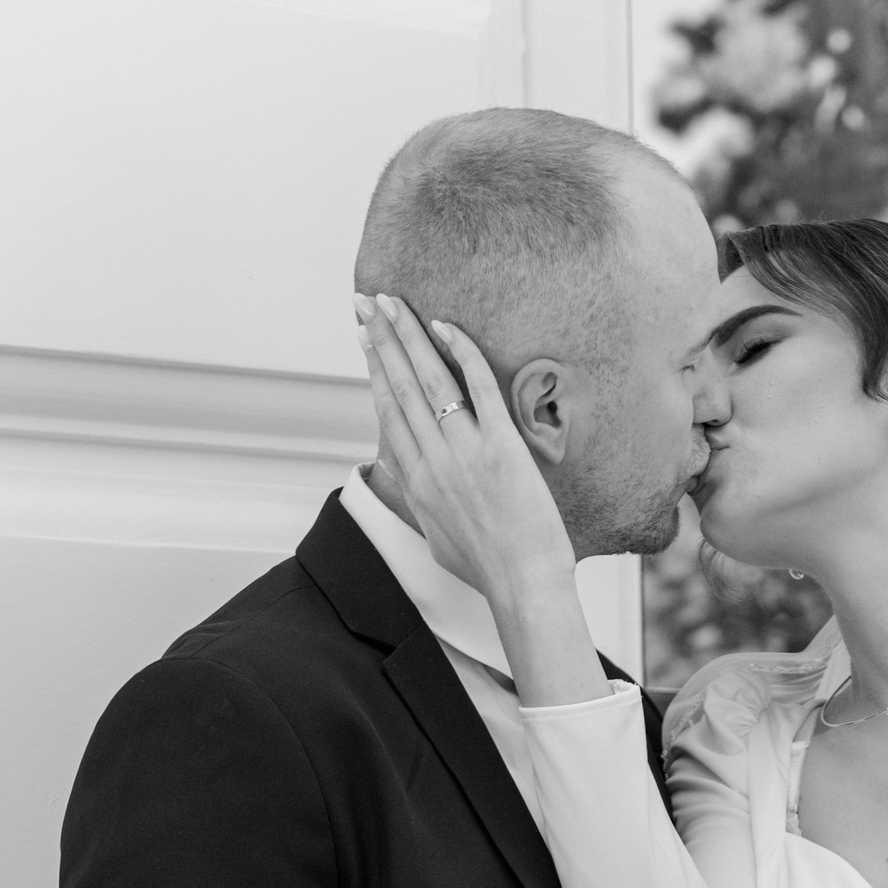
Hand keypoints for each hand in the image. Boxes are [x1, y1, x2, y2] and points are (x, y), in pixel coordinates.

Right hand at [355, 295, 584, 651]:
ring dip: (407, 335)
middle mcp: (433, 460)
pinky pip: (477, 387)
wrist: (523, 584)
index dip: (374, 369)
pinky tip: (445, 327)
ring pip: (428, 380)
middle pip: (399, 386)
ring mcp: (465, 450)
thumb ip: (422, 501)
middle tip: (367, 302)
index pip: (387, 410)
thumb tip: (414, 481)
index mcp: (415, 481)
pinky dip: (460, 353)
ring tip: (392, 302)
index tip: (364, 339)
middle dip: (380, 338)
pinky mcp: (501, 446)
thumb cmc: (487, 568)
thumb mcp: (437, 537)